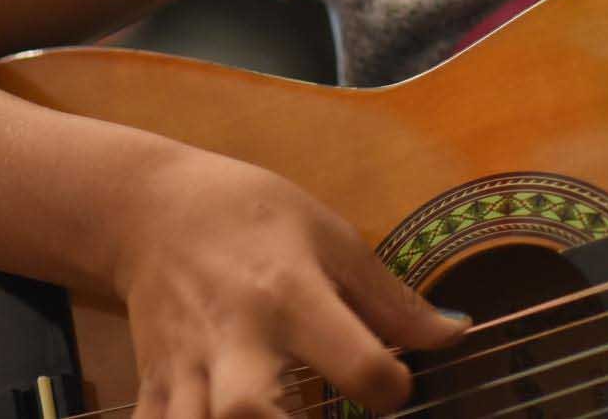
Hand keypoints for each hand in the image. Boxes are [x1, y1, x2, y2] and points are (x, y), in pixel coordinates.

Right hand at [111, 152, 468, 417]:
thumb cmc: (257, 217)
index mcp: (290, 293)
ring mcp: (186, 365)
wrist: (156, 208)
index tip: (395, 388)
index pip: (354, 359)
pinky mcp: (151, 383)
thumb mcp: (333, 240)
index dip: (389, 387)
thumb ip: (392, 300)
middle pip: (245, 410)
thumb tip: (456, 334)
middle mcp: (234, 335)